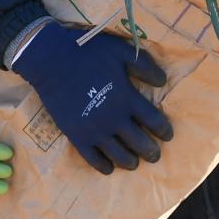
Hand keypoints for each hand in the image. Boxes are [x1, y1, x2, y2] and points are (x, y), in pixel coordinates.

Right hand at [9, 22, 172, 174]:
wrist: (51, 59)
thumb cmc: (87, 52)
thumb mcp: (120, 50)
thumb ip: (144, 65)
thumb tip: (163, 81)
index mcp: (127, 98)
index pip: (155, 121)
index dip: (164, 130)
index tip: (167, 135)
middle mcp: (114, 119)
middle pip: (140, 144)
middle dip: (151, 152)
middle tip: (154, 155)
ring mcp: (95, 131)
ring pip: (120, 156)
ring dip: (131, 162)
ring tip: (134, 163)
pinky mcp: (76, 136)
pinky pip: (94, 159)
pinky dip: (104, 167)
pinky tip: (109, 167)